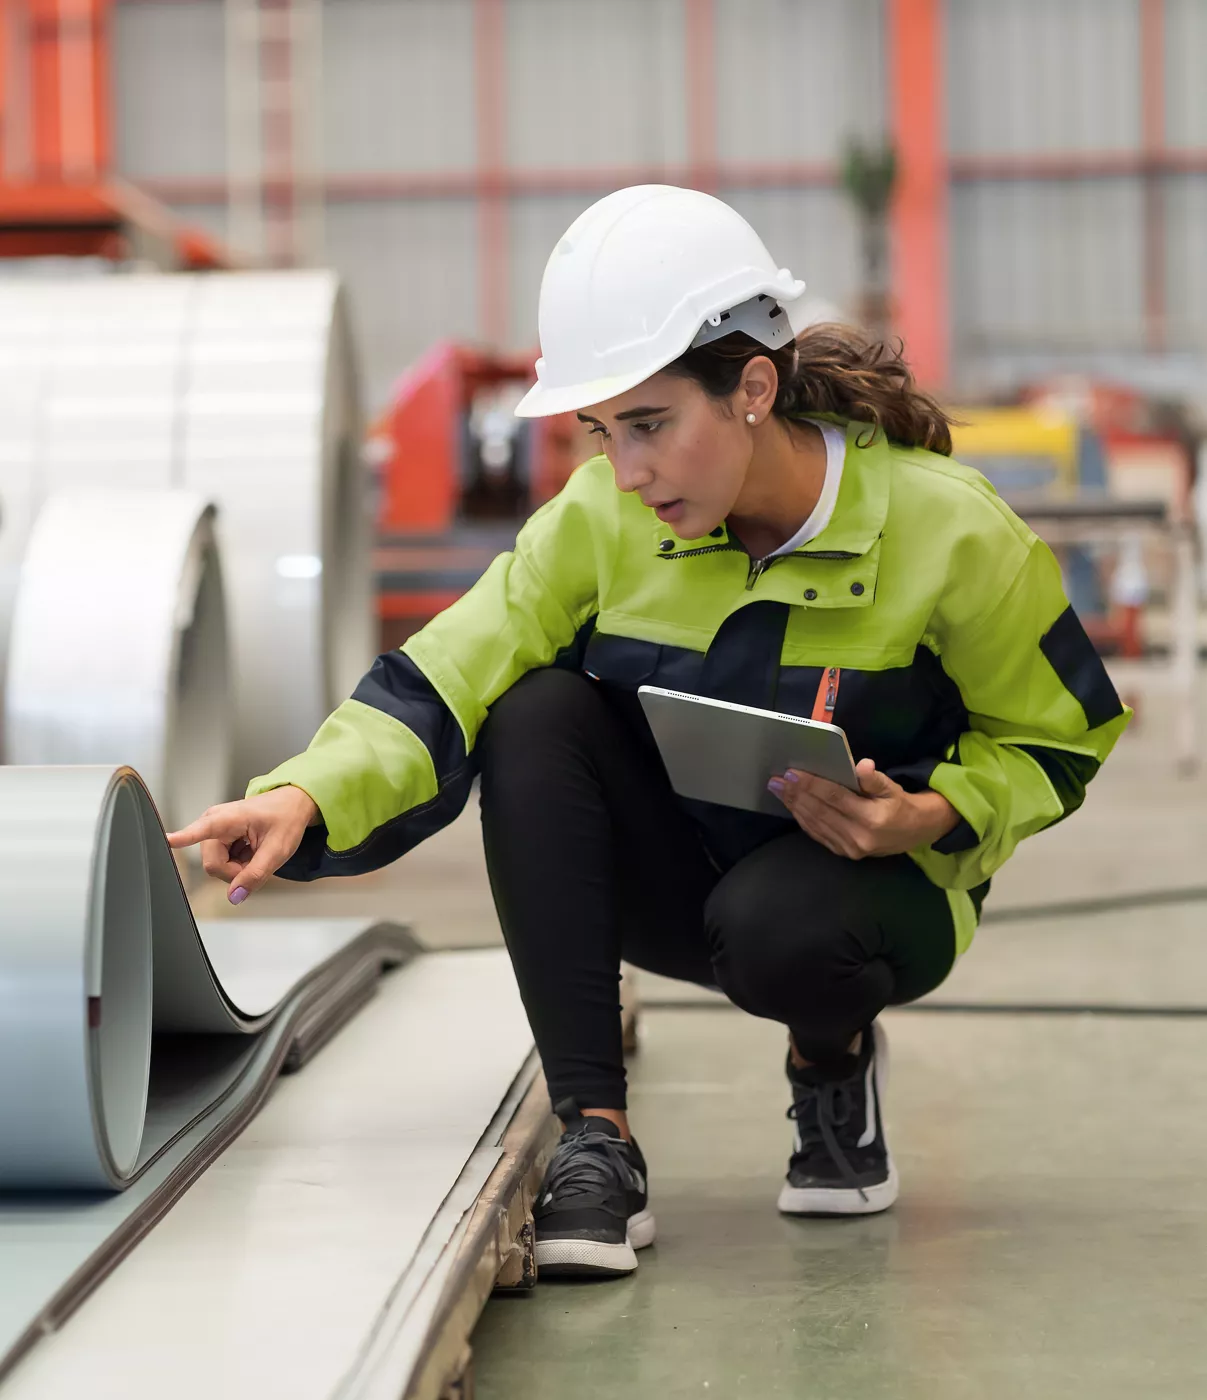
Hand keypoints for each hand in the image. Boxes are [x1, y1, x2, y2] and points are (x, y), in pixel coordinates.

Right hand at [166, 786, 318, 903]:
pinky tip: (250, 851)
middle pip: (214, 866)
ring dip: (238, 868)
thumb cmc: (285, 819)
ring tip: (255, 853)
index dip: (183, 838)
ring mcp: (213, 831)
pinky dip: (238, 863)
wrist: (292, 804)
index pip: (200, 830)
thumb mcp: (277, 850)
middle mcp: (213, 823)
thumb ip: (255, 875)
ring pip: (217, 867)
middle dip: (236, 872)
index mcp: (227, 819)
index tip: (166, 840)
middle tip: (257, 861)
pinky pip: (221, 863)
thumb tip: (235, 896)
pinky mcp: (216, 838)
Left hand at [767, 759, 959, 859]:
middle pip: (820, 812)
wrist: (915, 833)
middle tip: (777, 780)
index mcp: (872, 819)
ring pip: (815, 824)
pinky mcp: (844, 853)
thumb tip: (863, 766)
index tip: (792, 773)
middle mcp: (859, 837)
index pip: (835, 798)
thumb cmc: (900, 805)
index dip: (811, 785)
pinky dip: (803, 819)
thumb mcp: (893, 788)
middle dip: (795, 794)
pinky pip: (818, 834)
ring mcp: (850, 848)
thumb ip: (875, 779)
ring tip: (779, 790)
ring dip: (795, 806)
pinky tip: (793, 806)